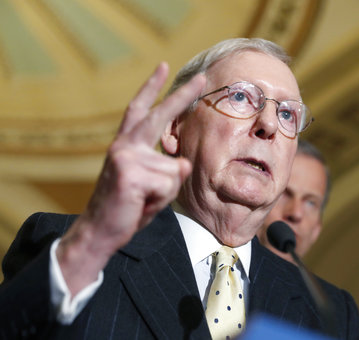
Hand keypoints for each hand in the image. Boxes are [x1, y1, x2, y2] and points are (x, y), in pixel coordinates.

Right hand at [57, 63, 204, 294]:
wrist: (100, 232)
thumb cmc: (128, 208)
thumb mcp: (153, 185)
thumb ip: (169, 170)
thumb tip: (184, 163)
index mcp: (127, 145)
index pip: (140, 110)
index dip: (151, 87)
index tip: (164, 66)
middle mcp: (124, 145)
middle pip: (159, 116)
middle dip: (183, 96)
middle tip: (203, 78)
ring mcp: (125, 157)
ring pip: (175, 170)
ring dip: (167, 192)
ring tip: (145, 200)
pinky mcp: (130, 174)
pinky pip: (169, 184)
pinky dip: (161, 200)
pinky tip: (141, 204)